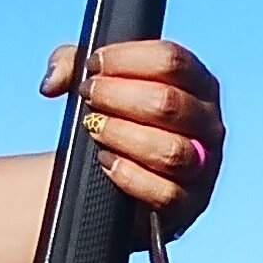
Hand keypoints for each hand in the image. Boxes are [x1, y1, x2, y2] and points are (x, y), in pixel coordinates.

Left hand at [41, 36, 223, 230]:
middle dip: (117, 96)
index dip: (126, 59)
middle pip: (168, 102)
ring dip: (122, 134)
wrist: (123, 182)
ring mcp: (204, 166)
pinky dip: (129, 176)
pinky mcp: (189, 204)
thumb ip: (72, 65)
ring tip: (94, 129)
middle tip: (88, 96)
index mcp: (198, 83)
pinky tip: (106, 162)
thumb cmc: (119, 122)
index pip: (172, 60)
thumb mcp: (99, 84)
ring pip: (170, 150)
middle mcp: (209, 123)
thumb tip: (53, 82)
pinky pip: (164, 193)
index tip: (93, 66)